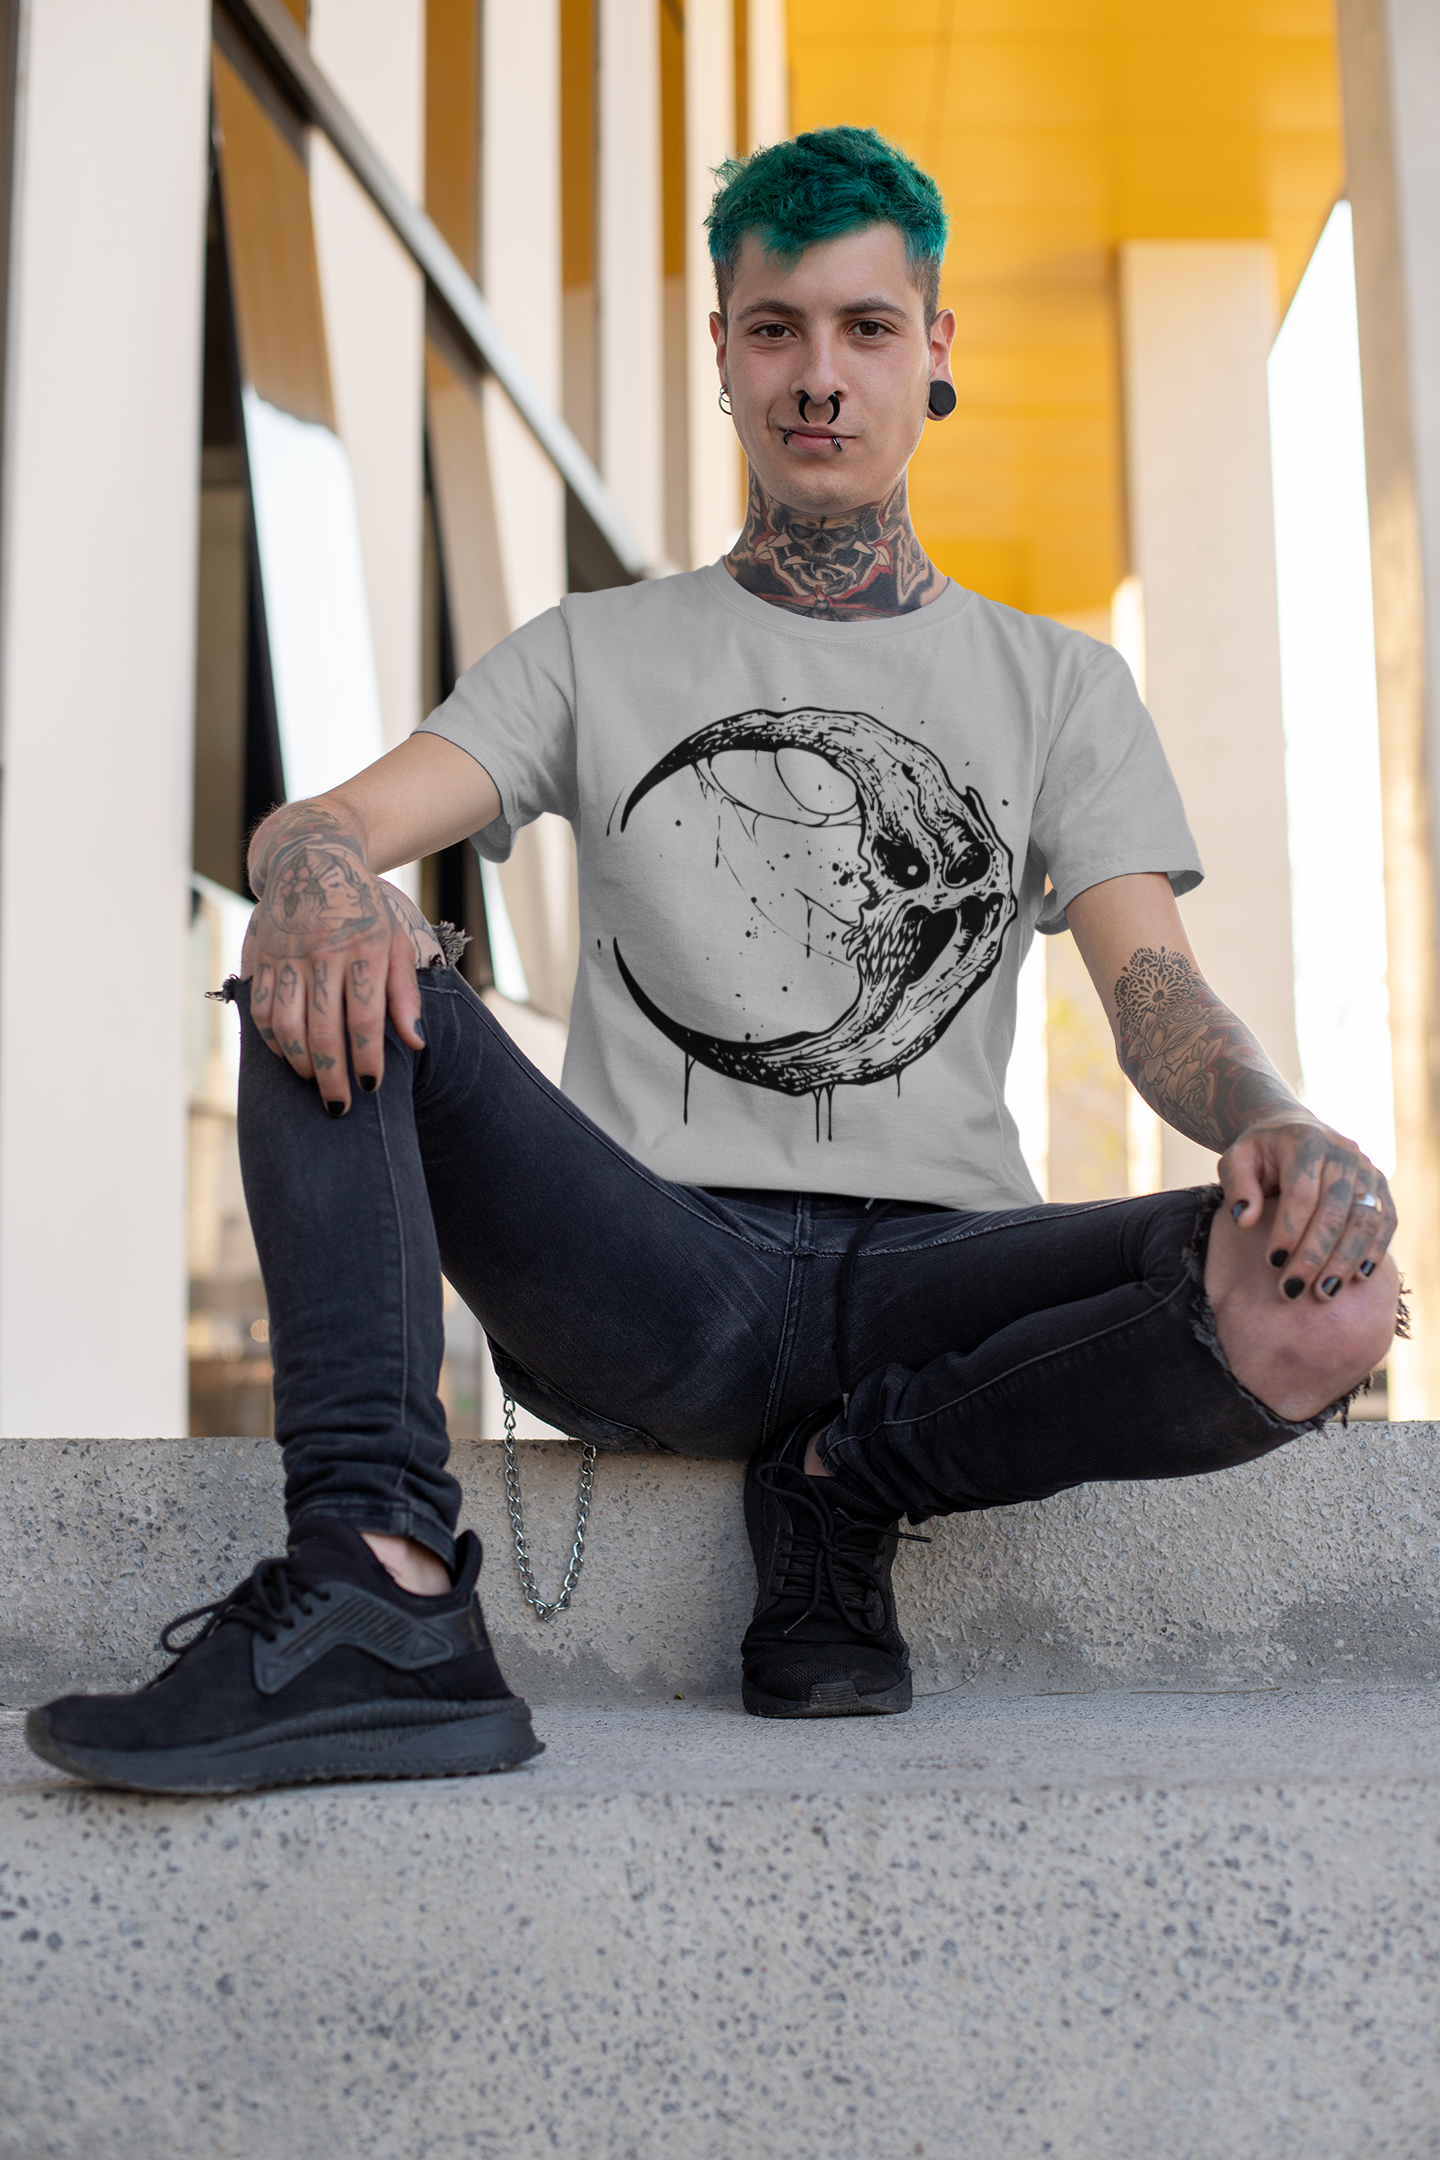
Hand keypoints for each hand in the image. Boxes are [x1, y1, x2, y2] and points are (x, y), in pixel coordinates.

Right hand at [244, 804, 442, 1114]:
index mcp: (365, 949)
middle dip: (332, 1077)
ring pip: (285, 1024)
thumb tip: (416, 1042)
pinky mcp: (262, 955)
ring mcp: (288, 954)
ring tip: (313, 1081)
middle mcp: (323, 953)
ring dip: (299, 1062)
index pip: (366, 1018)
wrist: (312, 859)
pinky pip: (259, 1009)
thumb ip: (405, 994)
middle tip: (339, 1106)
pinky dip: (270, 1039)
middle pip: (324, 1030)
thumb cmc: (363, 909)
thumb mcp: (396, 941)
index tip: (372, 1087)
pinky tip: (287, 1054)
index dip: (368, 1058)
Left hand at [1220, 1114, 1395, 1302]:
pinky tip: (1358, 1277)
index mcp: (1306, 1142)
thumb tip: (1244, 1221)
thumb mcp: (1236, 1159)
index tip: (1272, 1262)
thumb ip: (1237, 1186)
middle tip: (1293, 1288)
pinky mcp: (1380, 1185)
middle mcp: (1342, 1152)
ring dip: (1346, 1260)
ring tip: (1324, 1292)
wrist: (1293, 1130)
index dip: (1289, 1231)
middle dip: (1315, 1255)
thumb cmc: (1260, 1153)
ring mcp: (1366, 1168)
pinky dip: (1375, 1249)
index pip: (1302, 1193)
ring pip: (1365, 1219)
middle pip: (1335, 1210)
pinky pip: (1385, 1219)